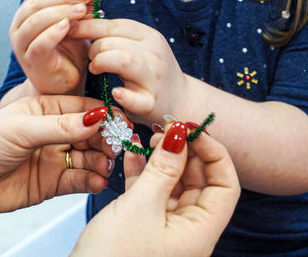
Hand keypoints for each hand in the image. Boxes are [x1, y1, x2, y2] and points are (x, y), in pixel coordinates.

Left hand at [0, 96, 121, 218]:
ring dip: (101, 162)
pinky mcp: (54, 182)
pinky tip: (97, 182)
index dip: (103, 115)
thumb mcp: (23, 128)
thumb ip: (61, 126)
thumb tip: (97, 118)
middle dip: (105, 140)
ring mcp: (55, 158)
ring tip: (105, 166)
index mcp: (46, 110)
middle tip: (115, 148)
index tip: (121, 122)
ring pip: (88, 158)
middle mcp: (54, 133)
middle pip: (90, 134)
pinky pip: (79, 180)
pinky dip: (91, 181)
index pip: (82, 109)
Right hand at [10, 0, 92, 94]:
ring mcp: (22, 44)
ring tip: (81, 10)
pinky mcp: (30, 60)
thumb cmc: (69, 55)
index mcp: (28, 14)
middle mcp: (20, 26)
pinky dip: (52, 33)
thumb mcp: (75, 28)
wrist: (64, 85)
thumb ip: (78, 11)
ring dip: (59, 12)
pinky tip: (66, 26)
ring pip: (34, 21)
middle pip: (37, 4)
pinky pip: (38, 44)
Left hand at [70, 19, 186, 125]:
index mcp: (149, 37)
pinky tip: (115, 92)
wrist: (181, 101)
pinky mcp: (151, 103)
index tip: (70, 29)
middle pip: (113, 42)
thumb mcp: (140, 49)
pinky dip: (123, 95)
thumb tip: (81, 23)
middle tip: (91, 59)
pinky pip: (135, 98)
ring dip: (102, 64)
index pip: (114, 25)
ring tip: (96, 69)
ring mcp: (154, 78)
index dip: (88, 26)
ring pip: (123, 60)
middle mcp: (154, 53)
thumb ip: (116, 38)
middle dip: (94, 49)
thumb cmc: (151, 74)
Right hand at [72, 123, 239, 256]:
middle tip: (168, 127)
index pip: (225, 185)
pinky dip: (144, 171)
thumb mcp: (140, 206)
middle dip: (184, 151)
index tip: (193, 130)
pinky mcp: (144, 222)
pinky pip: (151, 190)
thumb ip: (161, 169)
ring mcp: (165, 225)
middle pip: (198, 180)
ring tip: (150, 137)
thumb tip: (178, 135)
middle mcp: (187, 229)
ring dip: (162, 158)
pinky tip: (134, 152)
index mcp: (199, 231)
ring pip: (173, 183)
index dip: (214, 153)